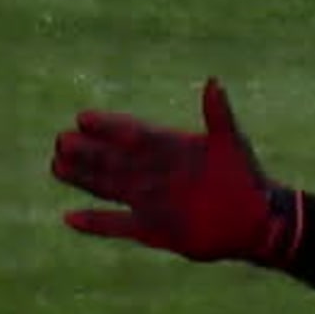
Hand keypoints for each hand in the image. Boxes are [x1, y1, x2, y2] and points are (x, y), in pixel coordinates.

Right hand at [51, 79, 304, 265]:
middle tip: (62, 141)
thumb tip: (213, 82)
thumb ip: (219, 115)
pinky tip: (70, 218)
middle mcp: (154, 173)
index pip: (132, 134)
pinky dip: (96, 224)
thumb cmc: (247, 178)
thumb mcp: (232, 145)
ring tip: (56, 166)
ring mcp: (151, 202)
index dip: (109, 126)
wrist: (258, 222)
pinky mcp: (153, 231)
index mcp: (170, 149)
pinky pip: (118, 226)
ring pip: (109, 187)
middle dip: (87, 152)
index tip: (84, 118)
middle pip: (113, 160)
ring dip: (84, 179)